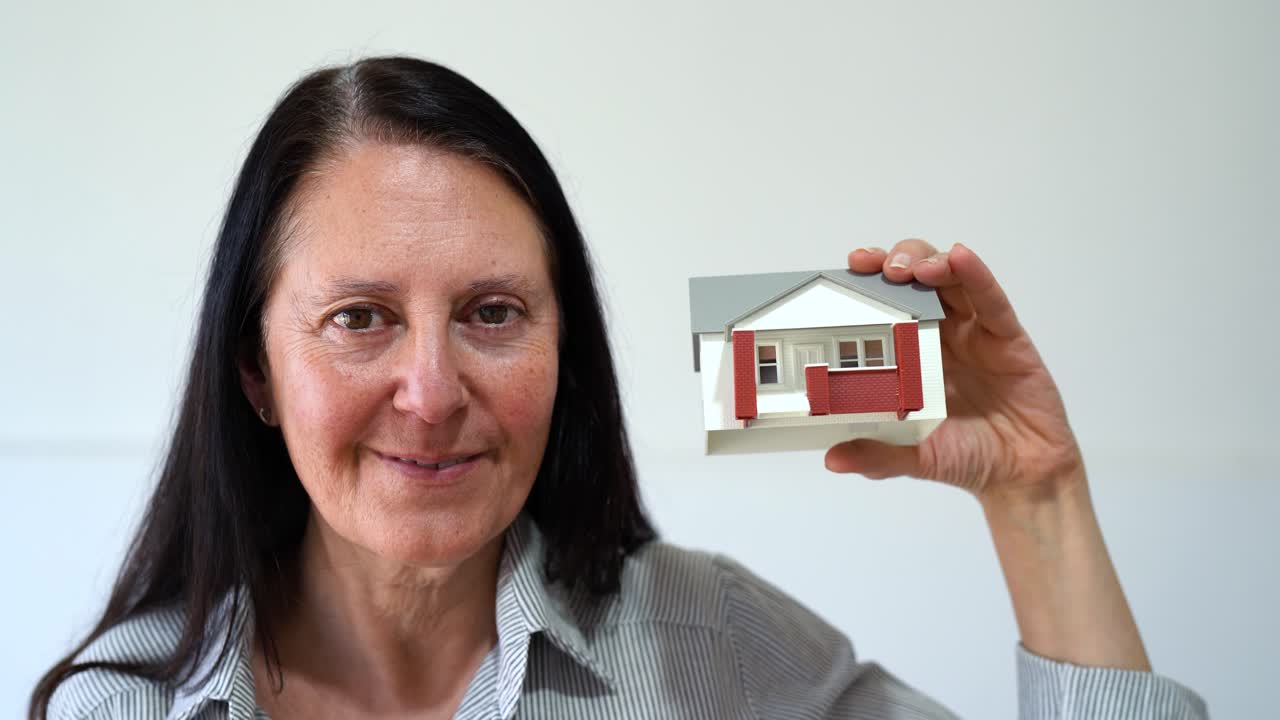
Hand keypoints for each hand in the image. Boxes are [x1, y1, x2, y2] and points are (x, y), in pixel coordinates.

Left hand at [825, 240, 1084, 504]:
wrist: (1022, 475)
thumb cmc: (967, 458)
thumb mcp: (915, 457)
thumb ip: (877, 456)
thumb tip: (833, 460)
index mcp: (912, 356)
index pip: (885, 306)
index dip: (867, 284)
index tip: (848, 269)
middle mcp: (941, 336)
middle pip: (916, 281)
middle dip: (895, 263)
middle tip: (876, 266)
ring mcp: (974, 333)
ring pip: (951, 280)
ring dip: (929, 262)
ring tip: (912, 268)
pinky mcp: (1007, 337)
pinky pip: (991, 300)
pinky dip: (975, 274)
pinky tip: (960, 257)